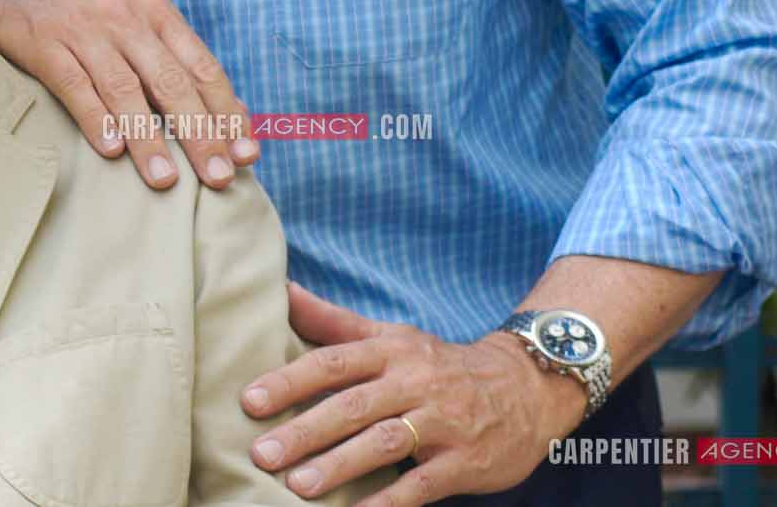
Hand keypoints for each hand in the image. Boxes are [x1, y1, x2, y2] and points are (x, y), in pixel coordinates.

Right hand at [0, 0, 255, 189]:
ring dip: (148, 138)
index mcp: (152, 11)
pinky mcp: (43, 42)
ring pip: (126, 89)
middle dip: (201, 134)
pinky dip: (95, 117)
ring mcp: (83, 28)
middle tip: (220, 178)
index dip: (227, 113)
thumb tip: (211, 108)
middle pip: (172, 84)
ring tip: (165, 180)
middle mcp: (124, 17)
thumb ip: (161, 50)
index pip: (202, 68)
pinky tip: (110, 150)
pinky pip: (74, 84)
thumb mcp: (123, 8)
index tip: (248, 154)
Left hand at [240, 283, 587, 503]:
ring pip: (385, 443)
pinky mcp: (465, 461)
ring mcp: (443, 422)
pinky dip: (389, 501)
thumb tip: (279, 291)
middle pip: (353, 405)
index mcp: (390, 350)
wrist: (527, 388)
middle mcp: (414, 382)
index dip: (290, 380)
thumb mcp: (390, 335)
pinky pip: (422, 484)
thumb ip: (332, 321)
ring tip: (298, 486)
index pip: (332, 361)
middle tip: (262, 453)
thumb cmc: (438, 363)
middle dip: (305, 431)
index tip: (249, 401)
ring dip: (340, 466)